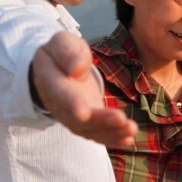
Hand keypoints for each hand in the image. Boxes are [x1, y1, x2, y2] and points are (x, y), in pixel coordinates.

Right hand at [30, 32, 136, 146]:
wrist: (59, 68)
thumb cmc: (63, 52)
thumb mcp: (62, 42)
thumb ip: (67, 52)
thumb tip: (76, 68)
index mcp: (50, 79)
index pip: (58, 93)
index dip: (70, 103)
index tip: (83, 111)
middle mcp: (58, 104)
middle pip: (77, 118)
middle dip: (99, 121)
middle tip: (121, 119)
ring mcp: (72, 116)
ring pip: (89, 130)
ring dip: (111, 132)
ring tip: (131, 129)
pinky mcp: (86, 123)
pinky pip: (97, 134)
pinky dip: (112, 138)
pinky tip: (128, 139)